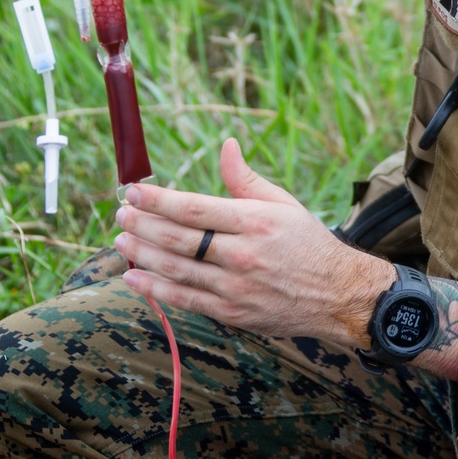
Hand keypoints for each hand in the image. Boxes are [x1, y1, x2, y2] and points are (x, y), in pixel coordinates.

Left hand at [113, 137, 395, 344]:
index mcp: (254, 221)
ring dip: (142, 255)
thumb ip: (246, 178)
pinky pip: (185, 300)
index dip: (158, 199)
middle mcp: (242, 254)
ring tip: (120, 240)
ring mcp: (235, 287)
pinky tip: (134, 277)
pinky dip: (155, 290)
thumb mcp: (282, 202)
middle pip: (179, 239)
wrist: (337, 294)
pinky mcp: (231, 313)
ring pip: (176, 270)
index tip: (133, 190)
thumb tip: (225, 145)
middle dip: (143, 224)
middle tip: (120, 212)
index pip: (194, 209)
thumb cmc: (307, 242)